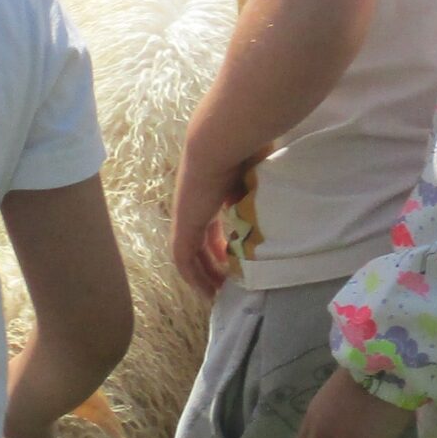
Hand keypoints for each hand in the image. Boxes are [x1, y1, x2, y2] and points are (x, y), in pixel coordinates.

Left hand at [167, 157, 247, 299]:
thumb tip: (253, 208)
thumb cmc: (243, 151)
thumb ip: (251, 192)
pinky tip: (207, 292)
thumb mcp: (252, 176)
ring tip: (217, 294)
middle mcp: (194, 206)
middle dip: (211, 264)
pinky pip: (183, 259)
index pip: (211, 226)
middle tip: (225, 283)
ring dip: (202, 275)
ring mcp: (186, 216)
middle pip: (199, 243)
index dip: (221, 244)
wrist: (220, 143)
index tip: (234, 260)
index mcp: (210, 193)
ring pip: (189, 254)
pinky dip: (193, 277)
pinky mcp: (184, 226)